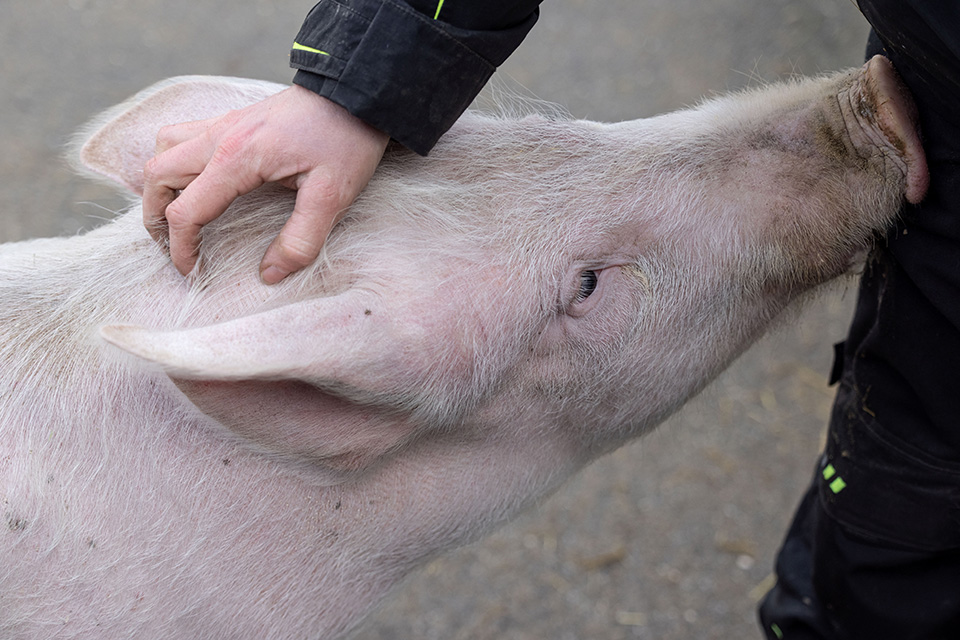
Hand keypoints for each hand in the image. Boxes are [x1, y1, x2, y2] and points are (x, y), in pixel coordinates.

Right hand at [142, 85, 389, 283]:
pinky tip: (197, 182)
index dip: (181, 248)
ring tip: (177, 216)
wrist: (355, 92)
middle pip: (157, 176)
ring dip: (161, 185)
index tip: (191, 271)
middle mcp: (219, 136)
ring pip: (163, 151)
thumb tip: (270, 274)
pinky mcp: (233, 119)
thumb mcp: (332, 196)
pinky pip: (183, 137)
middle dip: (156, 217)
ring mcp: (223, 123)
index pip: (185, 210)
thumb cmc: (346, 140)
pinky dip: (176, 162)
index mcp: (237, 159)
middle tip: (174, 247)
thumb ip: (300, 239)